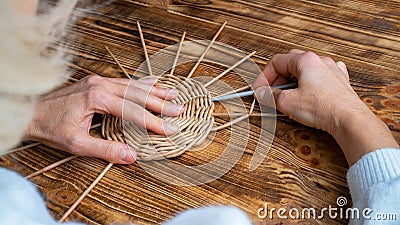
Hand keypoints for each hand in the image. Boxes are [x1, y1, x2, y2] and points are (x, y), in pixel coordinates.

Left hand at [24, 75, 183, 163]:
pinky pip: (125, 81)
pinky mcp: (97, 82)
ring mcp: (99, 81)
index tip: (170, 129)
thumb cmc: (50, 126)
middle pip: (137, 94)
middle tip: (179, 110)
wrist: (30, 110)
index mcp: (97, 98)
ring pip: (134, 84)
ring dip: (154, 90)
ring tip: (174, 93)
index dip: (153, 122)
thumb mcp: (76, 143)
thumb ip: (105, 150)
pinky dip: (141, 83)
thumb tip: (131, 157)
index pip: (133, 111)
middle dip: (160, 103)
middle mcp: (101, 85)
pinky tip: (153, 82)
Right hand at [253, 49, 397, 165]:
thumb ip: (270, 96)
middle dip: (277, 78)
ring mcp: (332, 70)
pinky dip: (310, 83)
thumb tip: (262, 94)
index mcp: (305, 60)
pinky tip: (309, 91)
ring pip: (306, 70)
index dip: (263, 76)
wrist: (349, 119)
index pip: (276, 62)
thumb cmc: (322, 108)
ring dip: (292, 81)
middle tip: (270, 92)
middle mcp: (319, 61)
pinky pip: (321, 77)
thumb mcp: (287, 102)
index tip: (259, 89)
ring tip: (287, 96)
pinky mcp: (340, 82)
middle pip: (290, 63)